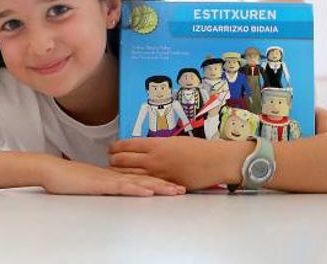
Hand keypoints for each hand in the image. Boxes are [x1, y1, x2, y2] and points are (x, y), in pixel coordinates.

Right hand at [42, 158, 184, 196]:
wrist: (51, 170)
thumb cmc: (67, 178)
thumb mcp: (90, 184)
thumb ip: (103, 186)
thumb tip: (113, 191)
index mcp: (113, 176)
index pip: (140, 178)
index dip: (158, 181)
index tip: (174, 186)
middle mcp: (115, 175)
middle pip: (145, 179)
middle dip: (165, 184)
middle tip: (184, 189)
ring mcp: (108, 178)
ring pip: (138, 181)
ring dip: (158, 186)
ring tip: (175, 191)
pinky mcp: (100, 184)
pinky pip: (122, 186)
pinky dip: (137, 188)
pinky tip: (148, 191)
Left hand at [109, 137, 252, 190]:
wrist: (216, 161)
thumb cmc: (198, 148)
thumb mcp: (173, 141)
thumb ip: (157, 145)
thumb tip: (144, 147)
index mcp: (155, 144)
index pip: (126, 145)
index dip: (115, 147)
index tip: (111, 148)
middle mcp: (154, 158)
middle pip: (122, 161)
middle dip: (113, 161)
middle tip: (110, 160)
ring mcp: (159, 173)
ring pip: (130, 175)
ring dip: (120, 173)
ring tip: (114, 172)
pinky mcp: (166, 185)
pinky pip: (145, 185)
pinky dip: (135, 183)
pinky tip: (131, 184)